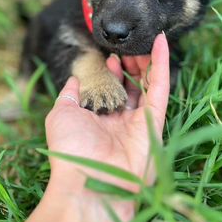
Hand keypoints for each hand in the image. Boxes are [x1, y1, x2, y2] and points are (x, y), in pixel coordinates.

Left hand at [44, 33, 169, 209]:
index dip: (112, 72)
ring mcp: (140, 121)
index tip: (110, 55)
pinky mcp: (155, 121)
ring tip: (145, 38)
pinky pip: (160, 88)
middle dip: (131, 65)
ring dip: (147, 60)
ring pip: (148, 84)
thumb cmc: (70, 151)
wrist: (88, 182)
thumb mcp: (60, 115)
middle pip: (132, 86)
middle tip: (130, 46)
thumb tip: (74, 79)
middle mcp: (121, 121)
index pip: (111, 91)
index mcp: (100, 120)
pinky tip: (161, 43)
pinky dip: (161, 64)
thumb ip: (69, 95)